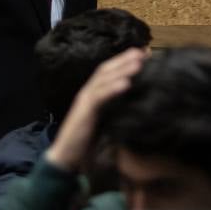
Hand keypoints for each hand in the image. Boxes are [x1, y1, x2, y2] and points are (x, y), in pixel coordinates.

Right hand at [45, 48, 144, 172]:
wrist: (65, 158)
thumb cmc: (85, 143)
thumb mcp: (105, 124)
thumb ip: (116, 113)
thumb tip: (137, 108)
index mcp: (93, 95)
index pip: (109, 72)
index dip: (125, 62)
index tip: (145, 55)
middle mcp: (88, 93)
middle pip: (106, 70)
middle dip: (125, 59)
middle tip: (144, 51)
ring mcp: (84, 101)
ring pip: (103, 79)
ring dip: (122, 69)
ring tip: (139, 63)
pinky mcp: (84, 113)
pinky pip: (99, 97)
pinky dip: (112, 89)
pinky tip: (126, 84)